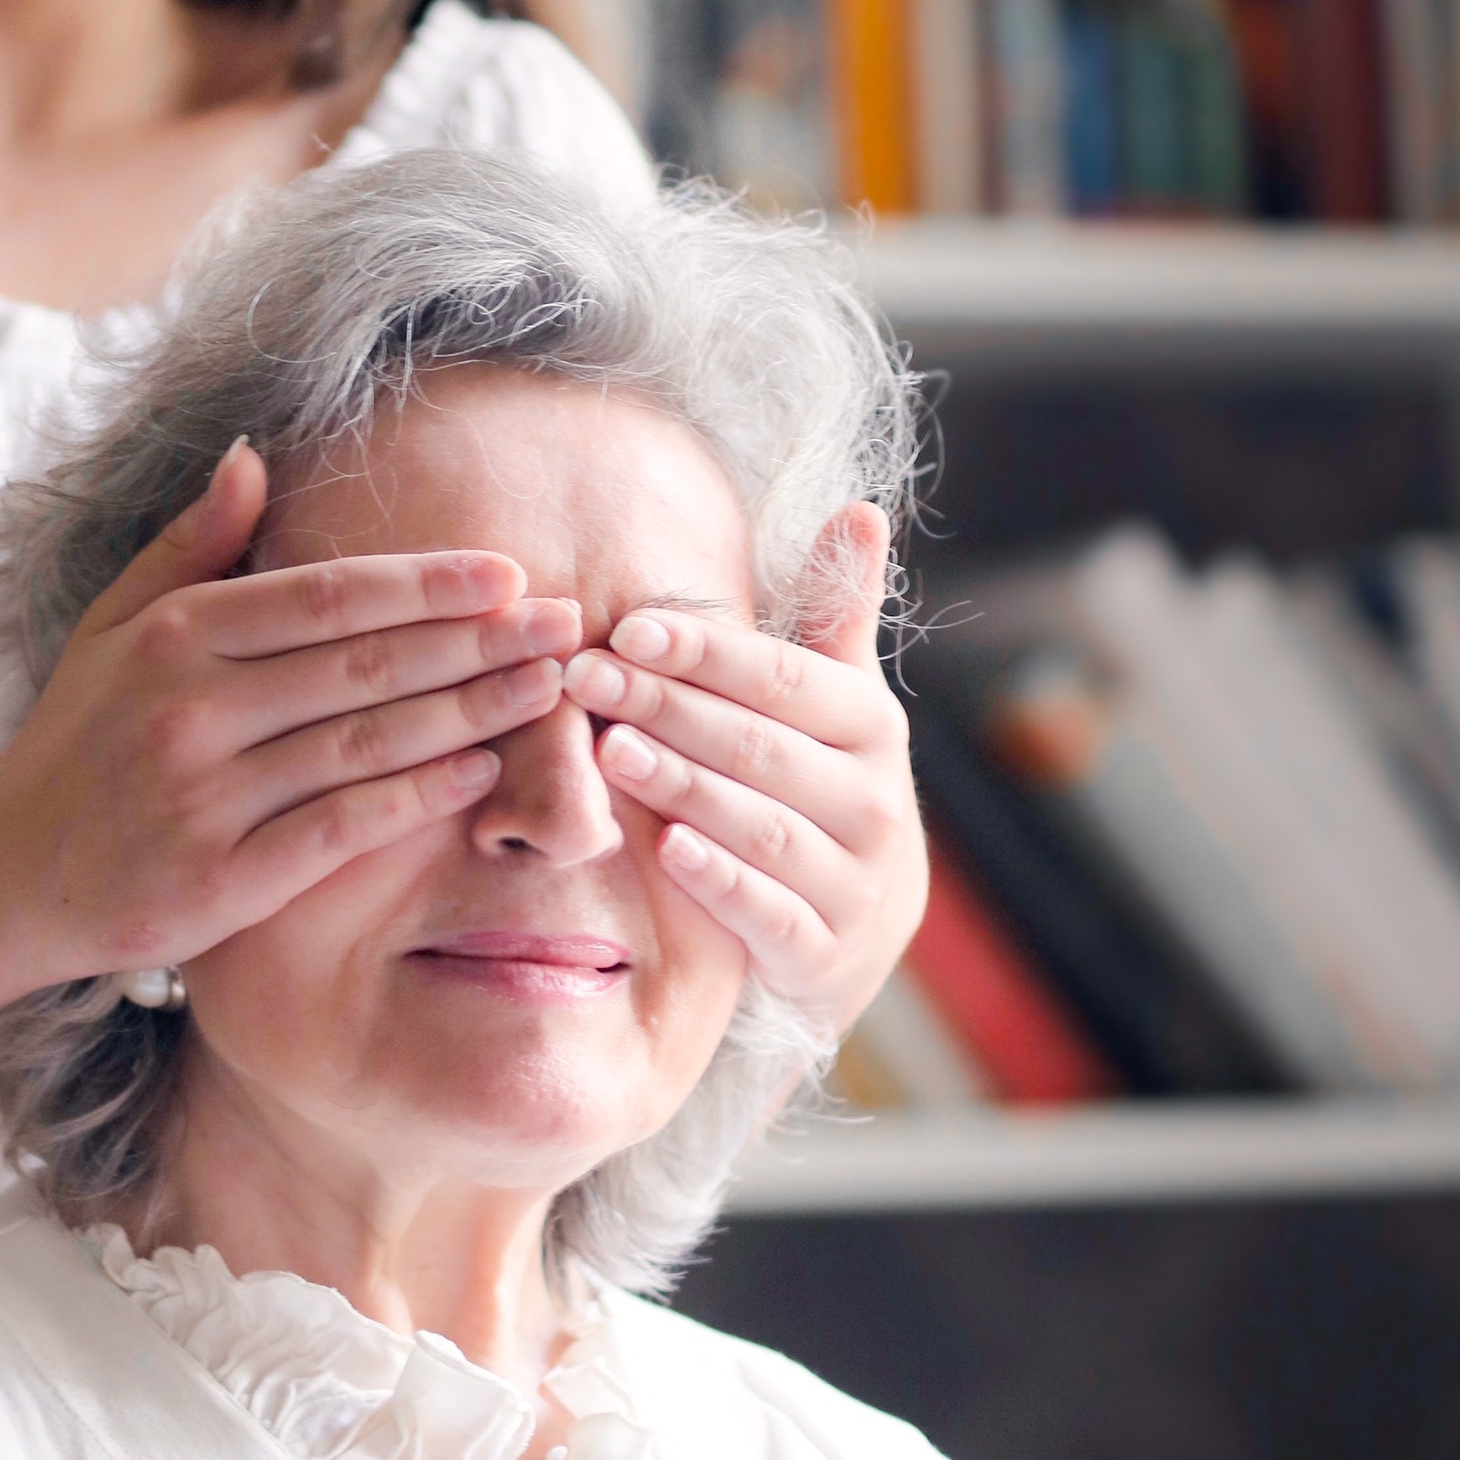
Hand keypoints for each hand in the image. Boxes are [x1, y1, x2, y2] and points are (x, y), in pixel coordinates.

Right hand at [0, 440, 582, 989]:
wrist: (6, 875)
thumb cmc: (76, 742)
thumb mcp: (113, 628)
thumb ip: (190, 545)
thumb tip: (253, 453)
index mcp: (175, 636)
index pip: (326, 596)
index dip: (426, 585)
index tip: (509, 572)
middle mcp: (190, 710)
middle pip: (364, 665)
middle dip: (478, 642)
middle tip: (568, 623)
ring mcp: (205, 797)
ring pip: (366, 743)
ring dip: (470, 713)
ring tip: (547, 689)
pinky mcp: (220, 881)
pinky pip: (341, 828)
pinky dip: (416, 798)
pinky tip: (481, 772)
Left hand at [558, 503, 925, 1039]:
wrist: (861, 924)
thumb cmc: (822, 783)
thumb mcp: (836, 701)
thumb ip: (836, 613)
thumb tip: (858, 509)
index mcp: (872, 726)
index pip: (783, 678)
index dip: (706, 651)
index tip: (628, 625)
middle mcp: (874, 800)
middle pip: (760, 745)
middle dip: (669, 709)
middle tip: (586, 677)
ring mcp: (853, 879)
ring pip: (760, 824)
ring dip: (683, 786)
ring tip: (608, 751)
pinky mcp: (823, 949)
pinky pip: (769, 911)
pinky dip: (720, 881)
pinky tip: (665, 849)